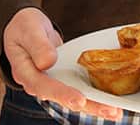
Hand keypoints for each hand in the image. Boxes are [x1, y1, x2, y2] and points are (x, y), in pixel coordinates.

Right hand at [3, 7, 121, 119]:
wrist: (25, 27)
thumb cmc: (24, 27)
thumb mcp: (29, 29)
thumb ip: (38, 45)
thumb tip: (48, 61)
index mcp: (26, 72)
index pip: (44, 87)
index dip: (62, 94)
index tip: (79, 100)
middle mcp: (40, 83)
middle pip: (64, 98)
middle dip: (88, 105)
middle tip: (109, 110)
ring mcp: (53, 82)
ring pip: (74, 97)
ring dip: (95, 105)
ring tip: (115, 112)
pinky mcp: (63, 79)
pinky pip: (79, 88)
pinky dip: (94, 94)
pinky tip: (110, 101)